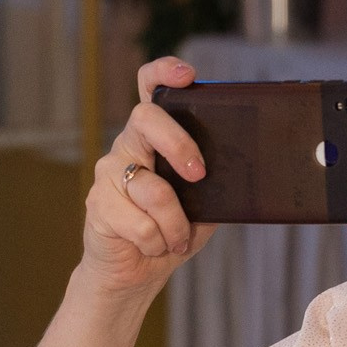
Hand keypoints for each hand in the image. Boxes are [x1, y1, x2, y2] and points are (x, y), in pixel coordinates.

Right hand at [79, 57, 216, 299]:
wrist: (133, 273)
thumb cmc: (170, 231)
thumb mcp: (204, 204)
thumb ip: (216, 181)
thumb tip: (248, 169)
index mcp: (154, 138)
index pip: (150, 88)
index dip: (164, 73)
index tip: (188, 76)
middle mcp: (127, 146)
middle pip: (145, 119)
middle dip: (178, 145)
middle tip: (199, 175)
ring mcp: (109, 173)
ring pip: (151, 188)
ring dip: (175, 223)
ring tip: (176, 238)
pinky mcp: (97, 205)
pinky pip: (140, 224)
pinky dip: (157, 242)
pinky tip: (154, 246)